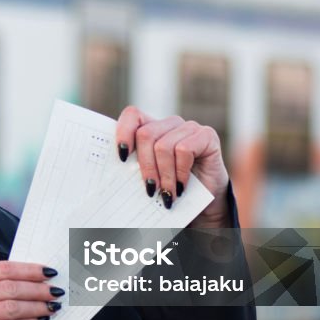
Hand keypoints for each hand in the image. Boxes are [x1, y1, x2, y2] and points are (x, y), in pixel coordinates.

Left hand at [115, 106, 230, 227]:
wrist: (206, 203)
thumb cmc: (172, 188)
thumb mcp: (150, 176)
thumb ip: (134, 168)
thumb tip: (113, 175)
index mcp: (151, 128)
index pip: (132, 115)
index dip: (123, 132)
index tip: (121, 157)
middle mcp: (170, 124)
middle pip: (145, 134)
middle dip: (145, 166)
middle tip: (149, 190)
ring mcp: (189, 127)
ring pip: (163, 146)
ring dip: (164, 176)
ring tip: (166, 195)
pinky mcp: (206, 135)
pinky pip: (184, 150)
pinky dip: (180, 172)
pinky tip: (181, 187)